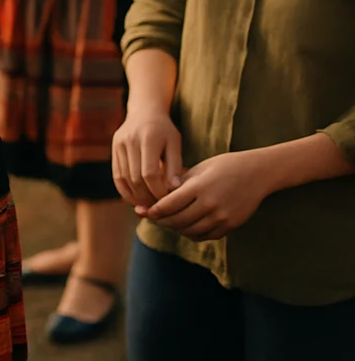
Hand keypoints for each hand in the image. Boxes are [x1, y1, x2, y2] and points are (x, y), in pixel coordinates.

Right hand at [112, 106, 182, 208]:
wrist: (144, 111)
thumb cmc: (164, 130)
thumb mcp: (174, 143)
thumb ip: (175, 165)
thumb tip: (174, 189)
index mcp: (148, 138)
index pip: (149, 173)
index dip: (158, 190)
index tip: (168, 200)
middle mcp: (129, 141)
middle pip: (135, 178)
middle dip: (147, 196)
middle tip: (158, 207)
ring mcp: (118, 145)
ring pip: (124, 179)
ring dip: (136, 196)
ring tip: (148, 205)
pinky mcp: (113, 150)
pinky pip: (117, 175)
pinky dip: (125, 191)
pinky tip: (135, 199)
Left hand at [145, 151, 272, 241]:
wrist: (258, 173)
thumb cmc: (224, 166)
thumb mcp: (199, 169)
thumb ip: (179, 183)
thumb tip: (156, 195)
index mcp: (199, 187)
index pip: (169, 205)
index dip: (153, 211)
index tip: (142, 211)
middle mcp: (210, 204)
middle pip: (177, 221)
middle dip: (160, 221)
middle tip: (151, 217)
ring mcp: (222, 217)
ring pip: (190, 231)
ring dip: (175, 228)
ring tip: (167, 221)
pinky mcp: (231, 225)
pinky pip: (206, 236)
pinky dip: (192, 234)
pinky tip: (185, 227)